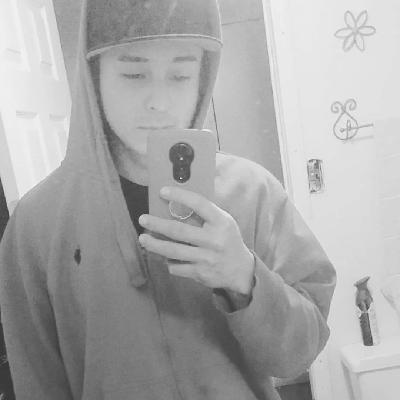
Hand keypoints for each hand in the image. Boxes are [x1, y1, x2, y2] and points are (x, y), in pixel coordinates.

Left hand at [138, 187, 254, 294]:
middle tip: (143, 219)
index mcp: (221, 222)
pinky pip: (177, 267)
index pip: (199, 204)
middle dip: (158, 224)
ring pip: (174, 251)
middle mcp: (214, 240)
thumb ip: (205, 214)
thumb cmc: (227, 240)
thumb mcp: (223, 223)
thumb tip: (175, 204)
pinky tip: (165, 257)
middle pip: (179, 231)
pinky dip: (168, 261)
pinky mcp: (200, 273)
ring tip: (143, 239)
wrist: (241, 271)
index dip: (180, 196)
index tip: (163, 191)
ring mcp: (206, 258)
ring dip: (155, 245)